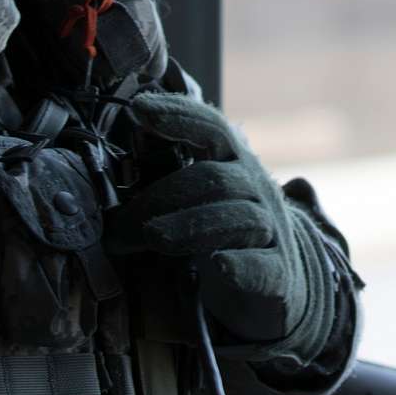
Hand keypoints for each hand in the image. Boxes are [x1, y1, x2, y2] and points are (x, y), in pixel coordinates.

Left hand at [106, 92, 333, 360]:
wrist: (276, 285)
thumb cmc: (224, 236)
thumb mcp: (201, 198)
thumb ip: (171, 174)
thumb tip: (127, 147)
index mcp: (236, 165)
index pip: (213, 129)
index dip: (179, 115)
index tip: (138, 109)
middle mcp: (257, 191)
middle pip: (212, 180)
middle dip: (160, 198)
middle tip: (118, 227)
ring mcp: (271, 232)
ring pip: (236, 218)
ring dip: (188, 226)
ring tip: (152, 237)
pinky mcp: (277, 275)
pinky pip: (261, 266)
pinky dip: (240, 265)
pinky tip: (219, 265)